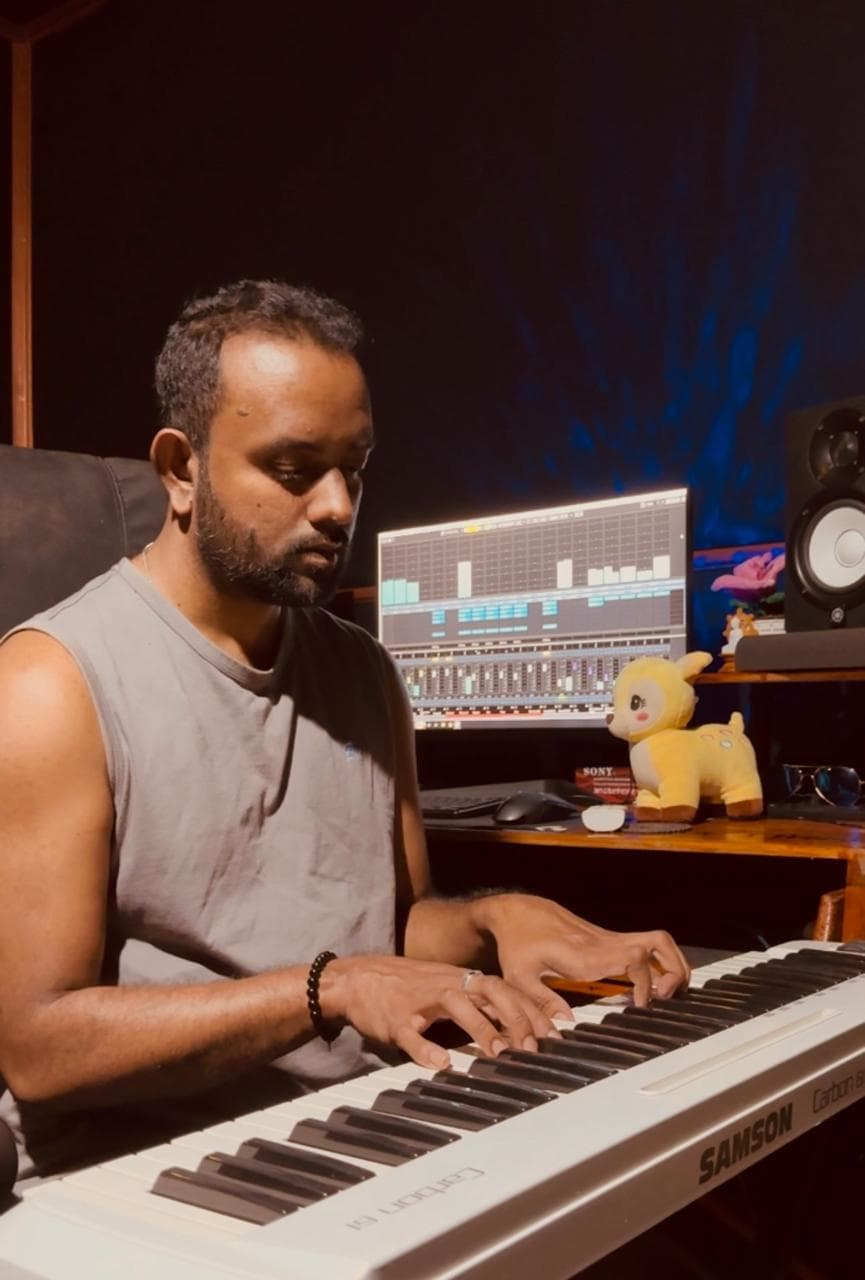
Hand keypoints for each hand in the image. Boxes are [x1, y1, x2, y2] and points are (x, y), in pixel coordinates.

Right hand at [319, 953, 556, 1070]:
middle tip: (534, 1045)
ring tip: (499, 1053)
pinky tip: (442, 1065)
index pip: (505, 988)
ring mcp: (420, 1000)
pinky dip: (426, 1049)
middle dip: (515, 1015)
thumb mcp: (448, 990)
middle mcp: (446, 984)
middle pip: (489, 989)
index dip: (532, 1007)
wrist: (356, 979)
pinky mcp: (394, 1019)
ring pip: (455, 1004)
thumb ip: (480, 1006)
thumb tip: (519, 1025)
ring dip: (480, 1028)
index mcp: (461, 979)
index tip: (557, 1030)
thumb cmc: (407, 987)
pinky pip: (411, 1033)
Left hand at [479, 894, 689, 1016]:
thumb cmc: (516, 942)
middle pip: (657, 944)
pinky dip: (661, 961)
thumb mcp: (518, 976)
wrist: (515, 911)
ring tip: (669, 994)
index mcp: (584, 954)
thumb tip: (569, 1025)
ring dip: (673, 964)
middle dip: (673, 972)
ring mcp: (608, 938)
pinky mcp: (608, 939)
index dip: (646, 983)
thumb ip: (542, 1003)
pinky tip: (654, 985)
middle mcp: (602, 943)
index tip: (641, 1006)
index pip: (632, 959)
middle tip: (667, 999)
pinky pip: (647, 945)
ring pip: (658, 940)